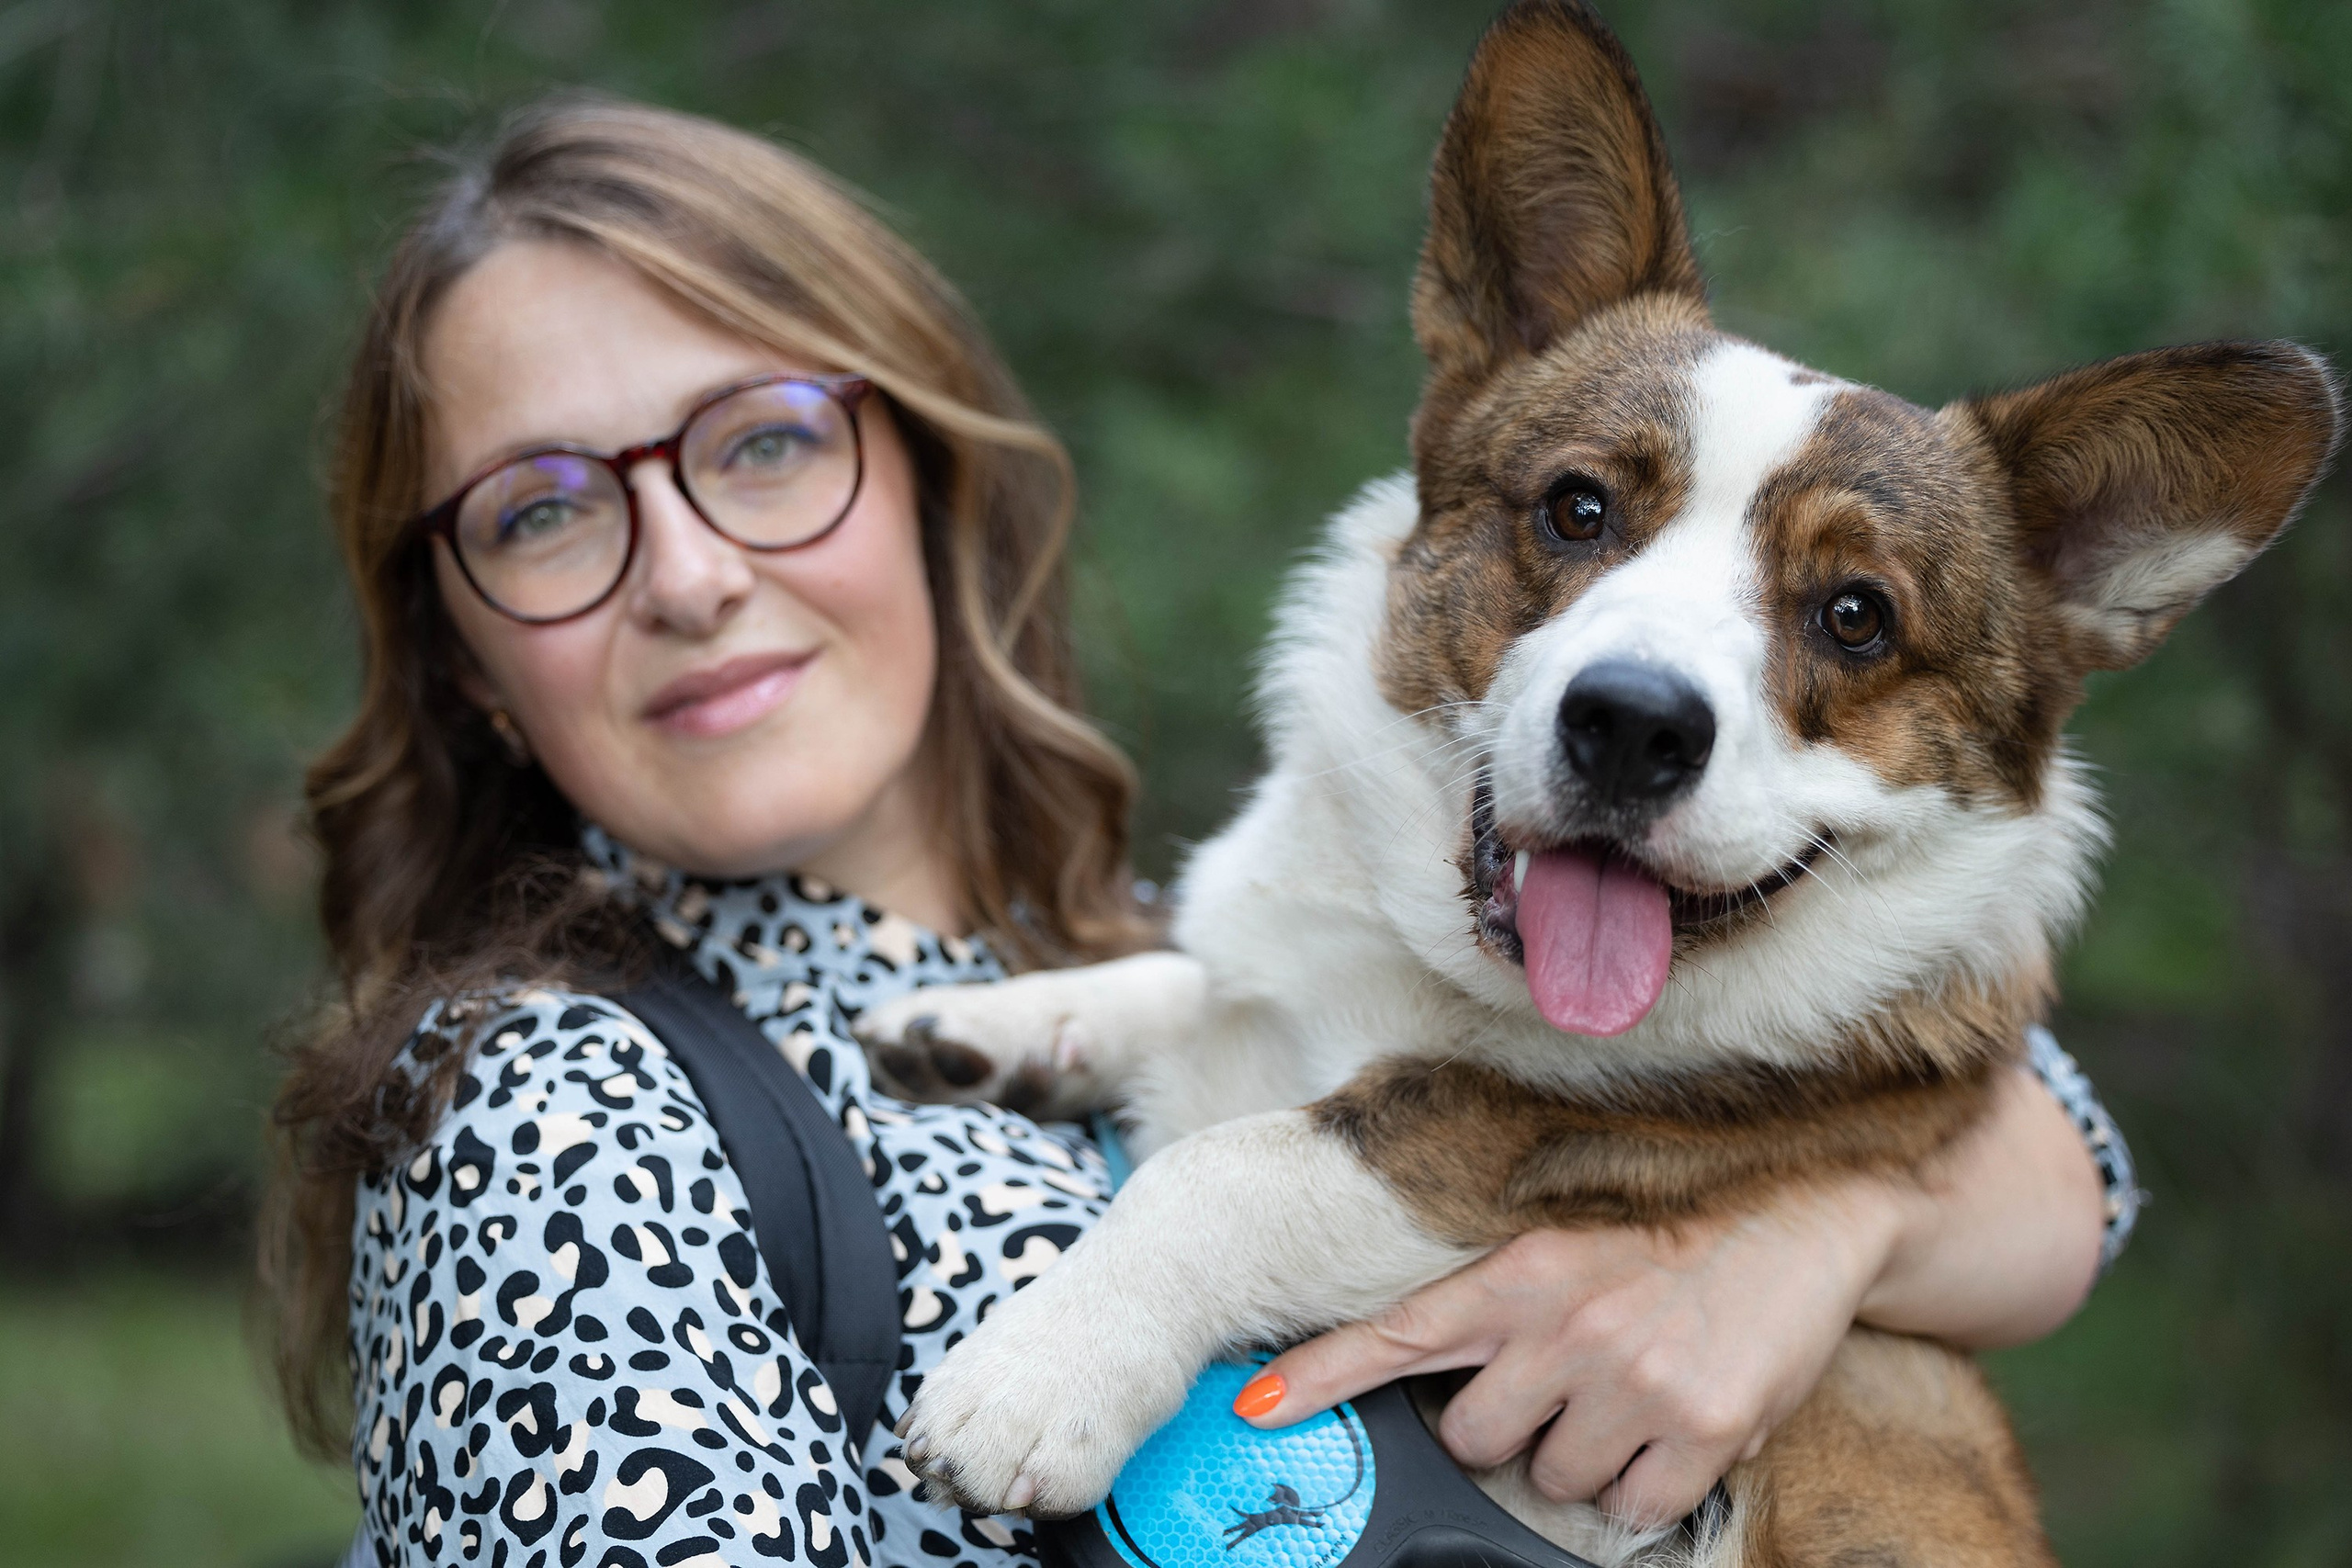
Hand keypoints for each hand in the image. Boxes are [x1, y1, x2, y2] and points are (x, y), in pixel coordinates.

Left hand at [1233, 1062, 2106, 1527]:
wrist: (1802, 1222)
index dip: (1320, 1376)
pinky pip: (1633, 1507)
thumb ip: (1497, 1314)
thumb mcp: (1564, 1253)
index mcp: (1519, 1274)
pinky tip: (1671, 1428)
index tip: (1255, 1408)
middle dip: (1505, 1433)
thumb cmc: (1665, 1245)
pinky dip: (1645, 1485)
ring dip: (1580, 1458)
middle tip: (1558, 1391)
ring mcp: (1633, 1380)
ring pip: (1554, 1480)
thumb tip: (1436, 1388)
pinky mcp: (1702, 1428)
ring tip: (1626, 1396)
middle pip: (1473, 1440)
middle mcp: (1566, 1326)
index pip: (1398, 1333)